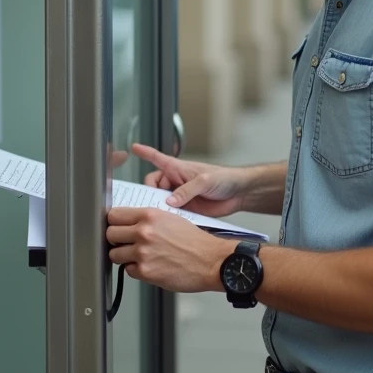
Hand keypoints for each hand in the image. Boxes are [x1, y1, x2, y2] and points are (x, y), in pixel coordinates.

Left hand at [107, 207, 228, 292]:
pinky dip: (135, 270)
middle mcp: (144, 232)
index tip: (116, 226)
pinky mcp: (145, 272)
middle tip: (124, 243)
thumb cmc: (194, 241)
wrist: (210, 260)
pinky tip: (148, 266)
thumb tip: (129, 223)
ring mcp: (143, 253)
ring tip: (136, 256)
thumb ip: (148, 219)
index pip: (115, 214)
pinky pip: (128, 271)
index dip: (114, 222)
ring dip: (123, 256)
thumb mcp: (171, 218)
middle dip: (115, 240)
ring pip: (114, 255)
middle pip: (110, 234)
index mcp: (150, 215)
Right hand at [129, 143, 248, 217]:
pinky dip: (168, 218)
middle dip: (148, 194)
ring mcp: (180, 197)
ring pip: (159, 202)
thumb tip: (169, 201)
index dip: (144, 152)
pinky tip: (169, 224)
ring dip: (157, 208)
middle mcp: (176, 182)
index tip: (133, 148)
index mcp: (178, 169)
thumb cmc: (224, 179)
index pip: (157, 158)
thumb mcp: (205, 181)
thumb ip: (187, 190)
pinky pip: (171, 214)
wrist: (239, 193)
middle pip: (152, 186)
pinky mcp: (186, 211)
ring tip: (158, 214)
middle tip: (150, 203)